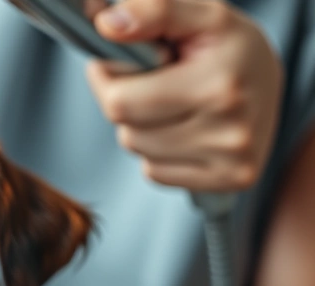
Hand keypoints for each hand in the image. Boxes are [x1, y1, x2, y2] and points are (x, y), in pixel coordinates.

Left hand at [86, 0, 283, 191]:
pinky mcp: (230, 181)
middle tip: (152, 82)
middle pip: (127, 132)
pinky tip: (184, 129)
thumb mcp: (200, 15)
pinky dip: (158, 153)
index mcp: (218, 86)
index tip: (114, 63)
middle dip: (127, 103)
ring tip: (172, 104)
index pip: (119, 103)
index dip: (106, 79)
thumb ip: (154, 12)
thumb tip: (108, 24)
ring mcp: (232, 160)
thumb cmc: (229, 47)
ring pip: (139, 152)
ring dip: (142, 128)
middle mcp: (230, 130)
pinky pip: (156, 173)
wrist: (269, 79)